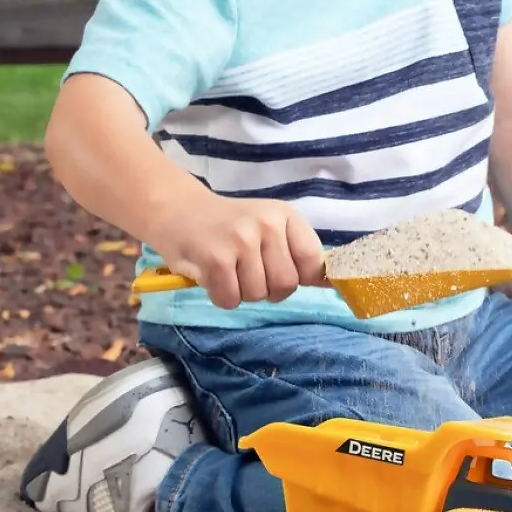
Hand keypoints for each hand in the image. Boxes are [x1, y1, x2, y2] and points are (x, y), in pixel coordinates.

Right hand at [152, 192, 325, 309]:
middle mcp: (266, 224)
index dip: (300, 277)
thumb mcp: (269, 227)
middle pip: (286, 284)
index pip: (312, 261)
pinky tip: (213, 276)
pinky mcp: (215, 259)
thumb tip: (332, 282)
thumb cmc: (230, 225)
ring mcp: (241, 241)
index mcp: (285, 215)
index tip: (282, 273)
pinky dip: (221, 296)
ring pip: (257, 295)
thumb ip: (297, 252)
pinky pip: (230, 300)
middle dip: (268, 289)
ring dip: (242, 292)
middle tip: (248, 272)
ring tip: (229, 270)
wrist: (179, 211)